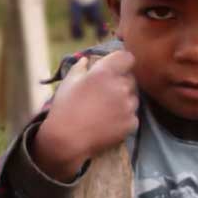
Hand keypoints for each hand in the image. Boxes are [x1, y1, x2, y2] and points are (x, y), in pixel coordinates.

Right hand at [32, 51, 138, 178]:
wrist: (67, 139)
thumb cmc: (64, 108)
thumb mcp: (68, 83)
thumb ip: (80, 68)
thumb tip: (85, 60)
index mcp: (105, 72)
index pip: (127, 58)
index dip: (122, 62)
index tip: (116, 68)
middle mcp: (121, 86)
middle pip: (130, 78)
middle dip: (121, 82)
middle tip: (106, 93)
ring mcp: (128, 106)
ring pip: (133, 97)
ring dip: (124, 100)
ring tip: (106, 110)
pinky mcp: (132, 123)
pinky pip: (133, 115)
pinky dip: (124, 118)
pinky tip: (109, 122)